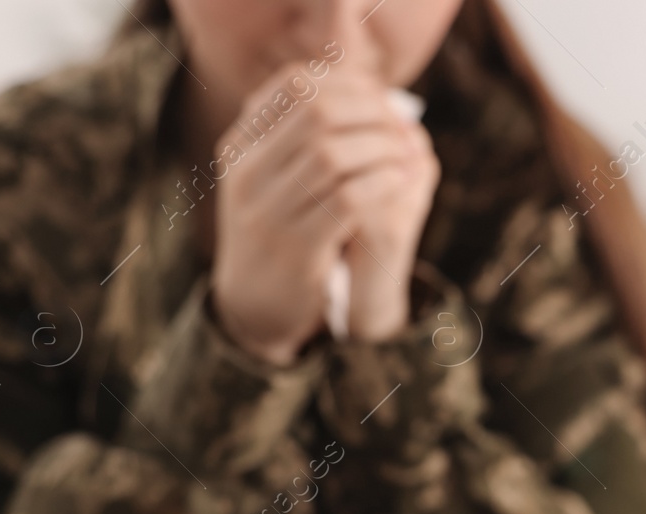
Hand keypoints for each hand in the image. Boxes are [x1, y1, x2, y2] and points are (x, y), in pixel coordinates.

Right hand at [211, 27, 437, 364]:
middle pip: (316, 111)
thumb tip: (358, 77)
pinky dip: (382, 183)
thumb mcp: (271, 173)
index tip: (379, 97)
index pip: (294, 84)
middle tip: (401, 124)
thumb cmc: (277, 229)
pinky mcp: (296, 248)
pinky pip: (347, 200)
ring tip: (406, 152)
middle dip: (370, 111)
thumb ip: (300, 130)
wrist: (253, 305)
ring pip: (332, 153)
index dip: (346, 81)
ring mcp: (266, 211)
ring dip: (381, 147)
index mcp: (239, 145)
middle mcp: (245, 172)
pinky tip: (400, 180)